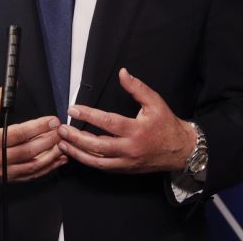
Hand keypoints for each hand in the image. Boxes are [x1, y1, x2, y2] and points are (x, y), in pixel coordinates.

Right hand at [0, 87, 66, 182]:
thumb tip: (12, 86)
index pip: (21, 133)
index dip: (39, 127)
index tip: (53, 120)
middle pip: (30, 151)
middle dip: (50, 140)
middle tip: (63, 131)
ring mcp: (3, 171)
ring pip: (32, 166)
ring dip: (51, 157)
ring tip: (64, 145)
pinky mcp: (6, 179)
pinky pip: (29, 176)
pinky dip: (45, 169)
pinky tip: (56, 161)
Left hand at [57, 68, 195, 173]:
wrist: (180, 150)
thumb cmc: (166, 125)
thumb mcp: (155, 102)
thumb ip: (136, 87)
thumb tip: (122, 73)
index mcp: (136, 130)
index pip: (108, 122)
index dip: (88, 115)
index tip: (73, 109)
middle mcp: (130, 148)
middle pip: (97, 146)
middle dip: (76, 138)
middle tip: (61, 129)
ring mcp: (127, 161)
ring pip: (97, 161)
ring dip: (78, 152)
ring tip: (62, 143)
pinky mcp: (125, 169)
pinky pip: (103, 167)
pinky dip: (88, 161)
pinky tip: (77, 153)